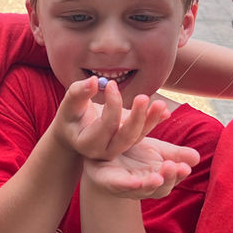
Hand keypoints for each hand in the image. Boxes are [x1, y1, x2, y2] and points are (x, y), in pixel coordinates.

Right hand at [52, 77, 169, 160]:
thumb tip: (94, 80)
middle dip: (137, 117)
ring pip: (138, 136)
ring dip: (151, 120)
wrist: (73, 131)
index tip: (111, 83)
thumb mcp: (69, 104)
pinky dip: (153, 121)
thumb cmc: (70, 115)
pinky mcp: (127, 141)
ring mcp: (118, 148)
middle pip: (126, 136)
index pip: (106, 124)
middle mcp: (105, 151)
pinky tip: (163, 110)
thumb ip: (79, 92)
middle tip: (143, 97)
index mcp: (88, 144)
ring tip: (160, 104)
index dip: (112, 104)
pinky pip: (143, 132)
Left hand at [83, 136, 199, 198]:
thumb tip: (197, 158)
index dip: (179, 175)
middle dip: (168, 179)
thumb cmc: (132, 154)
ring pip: (140, 189)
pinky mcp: (108, 182)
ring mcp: (125, 186)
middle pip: (159, 188)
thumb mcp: (156, 150)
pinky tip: (135, 181)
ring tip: (158, 176)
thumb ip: (175, 153)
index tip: (186, 167)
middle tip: (173, 166)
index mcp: (157, 178)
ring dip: (150, 184)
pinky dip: (127, 185)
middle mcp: (143, 186)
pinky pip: (118, 185)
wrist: (101, 150)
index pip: (171, 179)